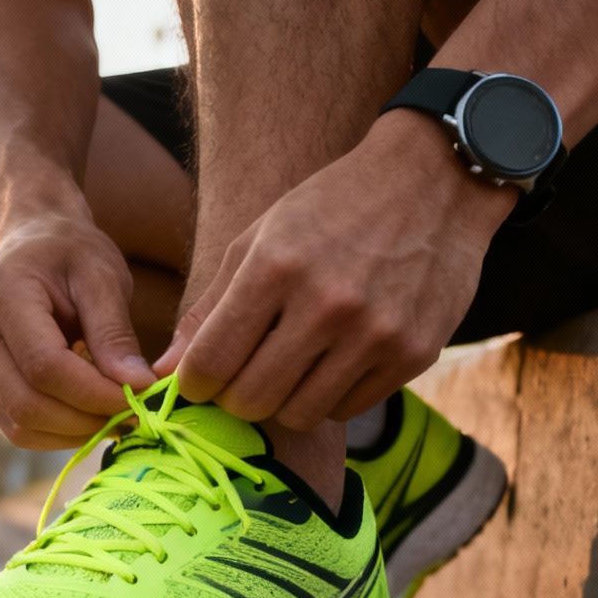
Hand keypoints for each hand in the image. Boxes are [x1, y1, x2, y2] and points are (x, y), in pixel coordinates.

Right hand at [0, 216, 156, 448]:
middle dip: (86, 420)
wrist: (28, 242)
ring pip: (19, 425)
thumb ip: (115, 333)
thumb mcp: (102, 277)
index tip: (139, 398)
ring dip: (73, 433)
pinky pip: (14, 426)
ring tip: (113, 414)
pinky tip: (85, 412)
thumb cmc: (70, 254)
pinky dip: (56, 431)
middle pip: (26, 404)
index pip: (44, 366)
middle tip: (132, 415)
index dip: (94, 393)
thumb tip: (138, 387)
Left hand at [155, 113, 515, 430]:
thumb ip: (210, 307)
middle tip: (242, 377)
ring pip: (299, 414)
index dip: (194, 383)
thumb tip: (163, 371)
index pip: (211, 361)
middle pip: (251, 399)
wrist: (433, 183)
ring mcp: (375, 333)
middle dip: (235, 396)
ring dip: (283, 400)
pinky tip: (333, 361)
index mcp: (276, 268)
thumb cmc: (331, 209)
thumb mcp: (260, 239)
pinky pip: (347, 410)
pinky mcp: (413, 354)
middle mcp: (326, 305)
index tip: (197, 381)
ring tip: (290, 366)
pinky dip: (329, 396)